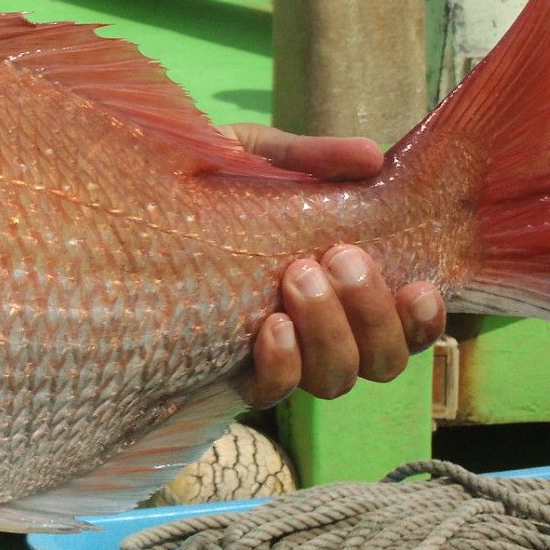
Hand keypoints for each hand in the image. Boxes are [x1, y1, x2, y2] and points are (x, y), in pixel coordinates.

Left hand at [220, 124, 447, 406]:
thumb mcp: (255, 156)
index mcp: (344, 286)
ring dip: (330, 331)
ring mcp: (279, 355)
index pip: (408, 325)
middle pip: (381, 360)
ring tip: (299, 275)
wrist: (124, 206)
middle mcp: (322, 330)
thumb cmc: (205, 183)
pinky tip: (270, 325)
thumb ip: (312, 160)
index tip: (418, 286)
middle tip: (339, 256)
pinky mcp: (230, 372)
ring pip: (336, 380)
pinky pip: (271, 392)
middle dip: (371, 312)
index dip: (426, 320)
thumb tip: (371, 157)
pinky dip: (280, 365)